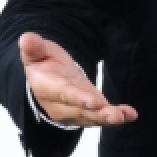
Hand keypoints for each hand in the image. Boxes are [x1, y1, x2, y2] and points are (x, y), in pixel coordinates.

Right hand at [19, 32, 137, 126]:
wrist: (46, 76)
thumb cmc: (42, 63)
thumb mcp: (37, 52)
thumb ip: (34, 47)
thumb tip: (25, 39)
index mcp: (47, 88)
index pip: (63, 94)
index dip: (78, 98)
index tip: (93, 101)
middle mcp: (60, 105)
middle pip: (80, 111)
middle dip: (97, 114)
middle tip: (114, 116)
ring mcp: (74, 111)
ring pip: (91, 117)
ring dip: (108, 118)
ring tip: (123, 116)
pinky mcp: (87, 112)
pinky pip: (100, 116)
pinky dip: (117, 116)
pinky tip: (130, 115)